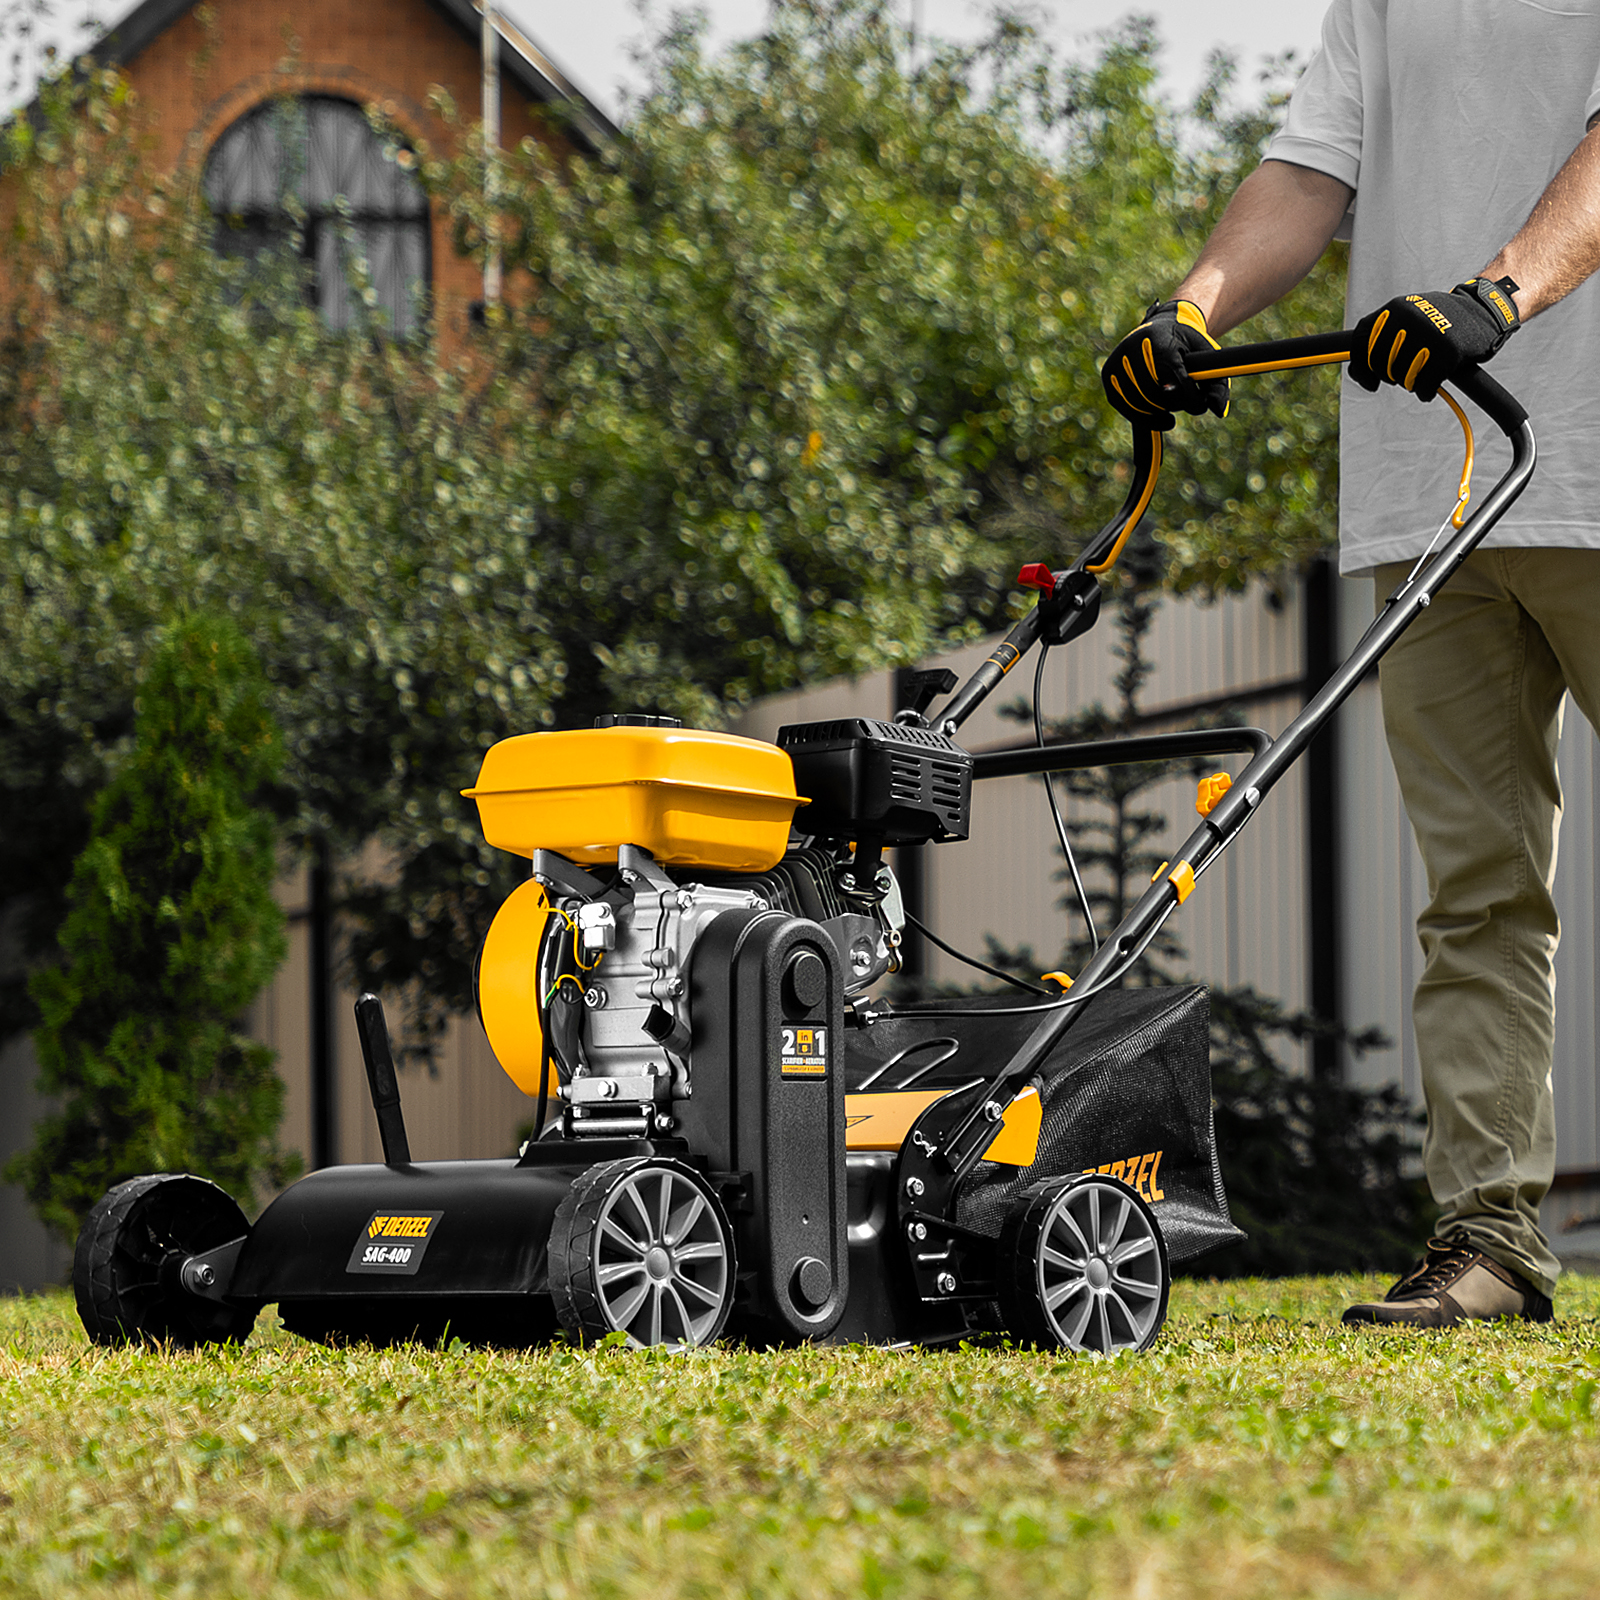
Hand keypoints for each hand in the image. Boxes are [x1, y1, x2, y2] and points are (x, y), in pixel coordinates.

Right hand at [1101, 300, 1229, 430]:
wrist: (1163, 325)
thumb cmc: (1187, 343)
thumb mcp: (1208, 356)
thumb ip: (1217, 384)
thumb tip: (1218, 412)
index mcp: (1161, 343)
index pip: (1175, 383)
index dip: (1190, 400)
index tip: (1199, 406)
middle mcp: (1134, 350)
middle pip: (1155, 395)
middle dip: (1174, 405)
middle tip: (1184, 404)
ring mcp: (1118, 361)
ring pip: (1138, 402)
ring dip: (1157, 412)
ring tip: (1170, 410)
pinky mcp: (1109, 373)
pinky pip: (1122, 404)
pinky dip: (1140, 415)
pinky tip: (1157, 417)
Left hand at [1350, 277, 1519, 400]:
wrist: (1485, 309)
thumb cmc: (1441, 321)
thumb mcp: (1408, 318)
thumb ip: (1382, 337)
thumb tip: (1356, 371)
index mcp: (1395, 309)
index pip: (1360, 341)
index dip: (1359, 368)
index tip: (1369, 383)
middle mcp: (1408, 319)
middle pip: (1379, 363)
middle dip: (1388, 377)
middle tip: (1403, 377)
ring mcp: (1429, 334)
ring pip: (1400, 376)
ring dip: (1410, 383)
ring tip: (1422, 376)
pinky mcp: (1448, 351)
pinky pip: (1425, 384)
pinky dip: (1425, 392)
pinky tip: (1431, 388)